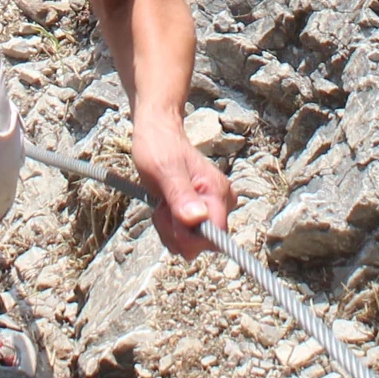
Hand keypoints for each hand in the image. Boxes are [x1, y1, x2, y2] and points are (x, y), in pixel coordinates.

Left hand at [131, 114, 232, 262]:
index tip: (172, 217)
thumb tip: (197, 219)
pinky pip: (186, 238)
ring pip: (191, 244)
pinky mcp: (201, 213)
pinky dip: (170, 227)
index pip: (215, 237)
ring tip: (164, 202)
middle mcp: (222, 202)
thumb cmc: (159, 146)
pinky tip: (165, 207)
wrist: (157, 133)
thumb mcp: (164, 168)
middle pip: (203, 244)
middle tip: (164, 204)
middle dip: (176, 232)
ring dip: (170, 229)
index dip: (190, 237)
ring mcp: (212, 208)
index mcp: (218, 191)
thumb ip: (180, 194)